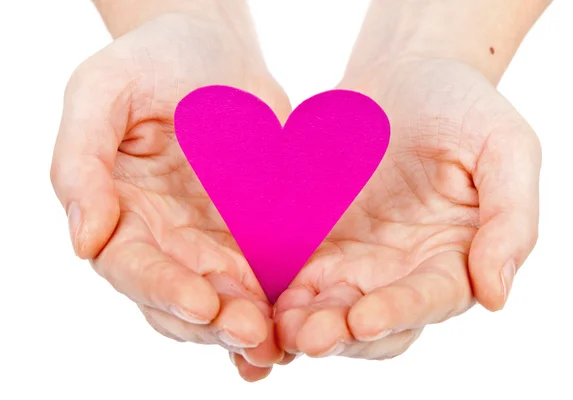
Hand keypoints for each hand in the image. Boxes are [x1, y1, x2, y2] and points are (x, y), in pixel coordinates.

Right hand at [50, 13, 291, 381]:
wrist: (214, 49)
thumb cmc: (151, 61)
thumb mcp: (101, 92)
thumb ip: (81, 163)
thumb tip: (84, 241)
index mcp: (121, 213)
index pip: (133, 267)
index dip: (163, 289)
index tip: (201, 303)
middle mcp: (164, 239)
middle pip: (182, 300)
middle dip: (215, 322)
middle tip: (250, 333)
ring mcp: (213, 241)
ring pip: (226, 301)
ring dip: (249, 326)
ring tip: (276, 341)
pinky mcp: (258, 233)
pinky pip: (269, 275)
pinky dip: (281, 304)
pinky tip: (299, 324)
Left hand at [274, 58, 540, 359]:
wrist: (402, 75)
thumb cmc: (460, 106)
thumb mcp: (504, 147)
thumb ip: (510, 218)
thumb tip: (496, 294)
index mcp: (452, 257)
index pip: (429, 299)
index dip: (399, 313)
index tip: (365, 320)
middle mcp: (400, 271)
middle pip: (372, 321)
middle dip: (340, 334)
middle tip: (307, 337)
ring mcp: (353, 260)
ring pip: (325, 308)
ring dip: (300, 323)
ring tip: (275, 327)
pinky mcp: (312, 241)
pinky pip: (289, 274)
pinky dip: (271, 292)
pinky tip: (249, 296)